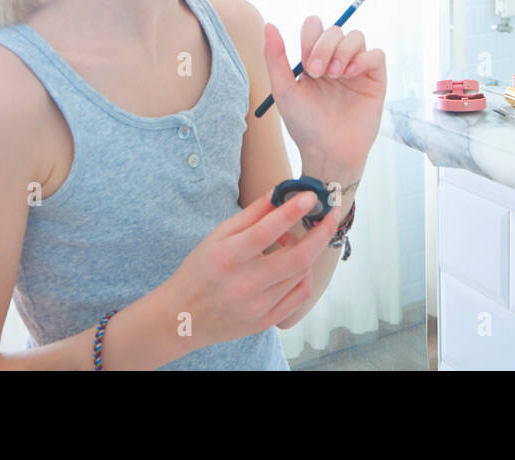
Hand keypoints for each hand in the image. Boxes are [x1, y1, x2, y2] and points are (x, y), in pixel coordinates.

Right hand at [157, 190, 342, 352]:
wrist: (183, 318)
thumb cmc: (199, 270)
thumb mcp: (217, 236)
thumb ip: (251, 215)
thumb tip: (280, 192)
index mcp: (227, 258)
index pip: (265, 232)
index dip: (291, 212)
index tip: (310, 195)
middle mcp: (244, 285)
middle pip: (296, 258)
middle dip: (321, 232)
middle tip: (331, 214)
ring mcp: (257, 307)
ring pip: (301, 274)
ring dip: (306, 251)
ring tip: (292, 241)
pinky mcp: (266, 321)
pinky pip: (299, 295)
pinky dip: (303, 275)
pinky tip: (293, 265)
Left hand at [262, 17, 385, 178]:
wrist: (327, 152)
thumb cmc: (304, 125)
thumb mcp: (284, 89)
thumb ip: (275, 57)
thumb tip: (269, 25)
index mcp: (314, 60)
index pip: (315, 27)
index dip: (311, 38)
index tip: (306, 65)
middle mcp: (336, 60)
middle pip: (336, 29)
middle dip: (325, 46)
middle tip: (318, 72)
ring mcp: (357, 69)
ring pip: (357, 37)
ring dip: (344, 51)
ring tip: (336, 75)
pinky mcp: (375, 80)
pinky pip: (377, 54)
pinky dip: (363, 59)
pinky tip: (351, 76)